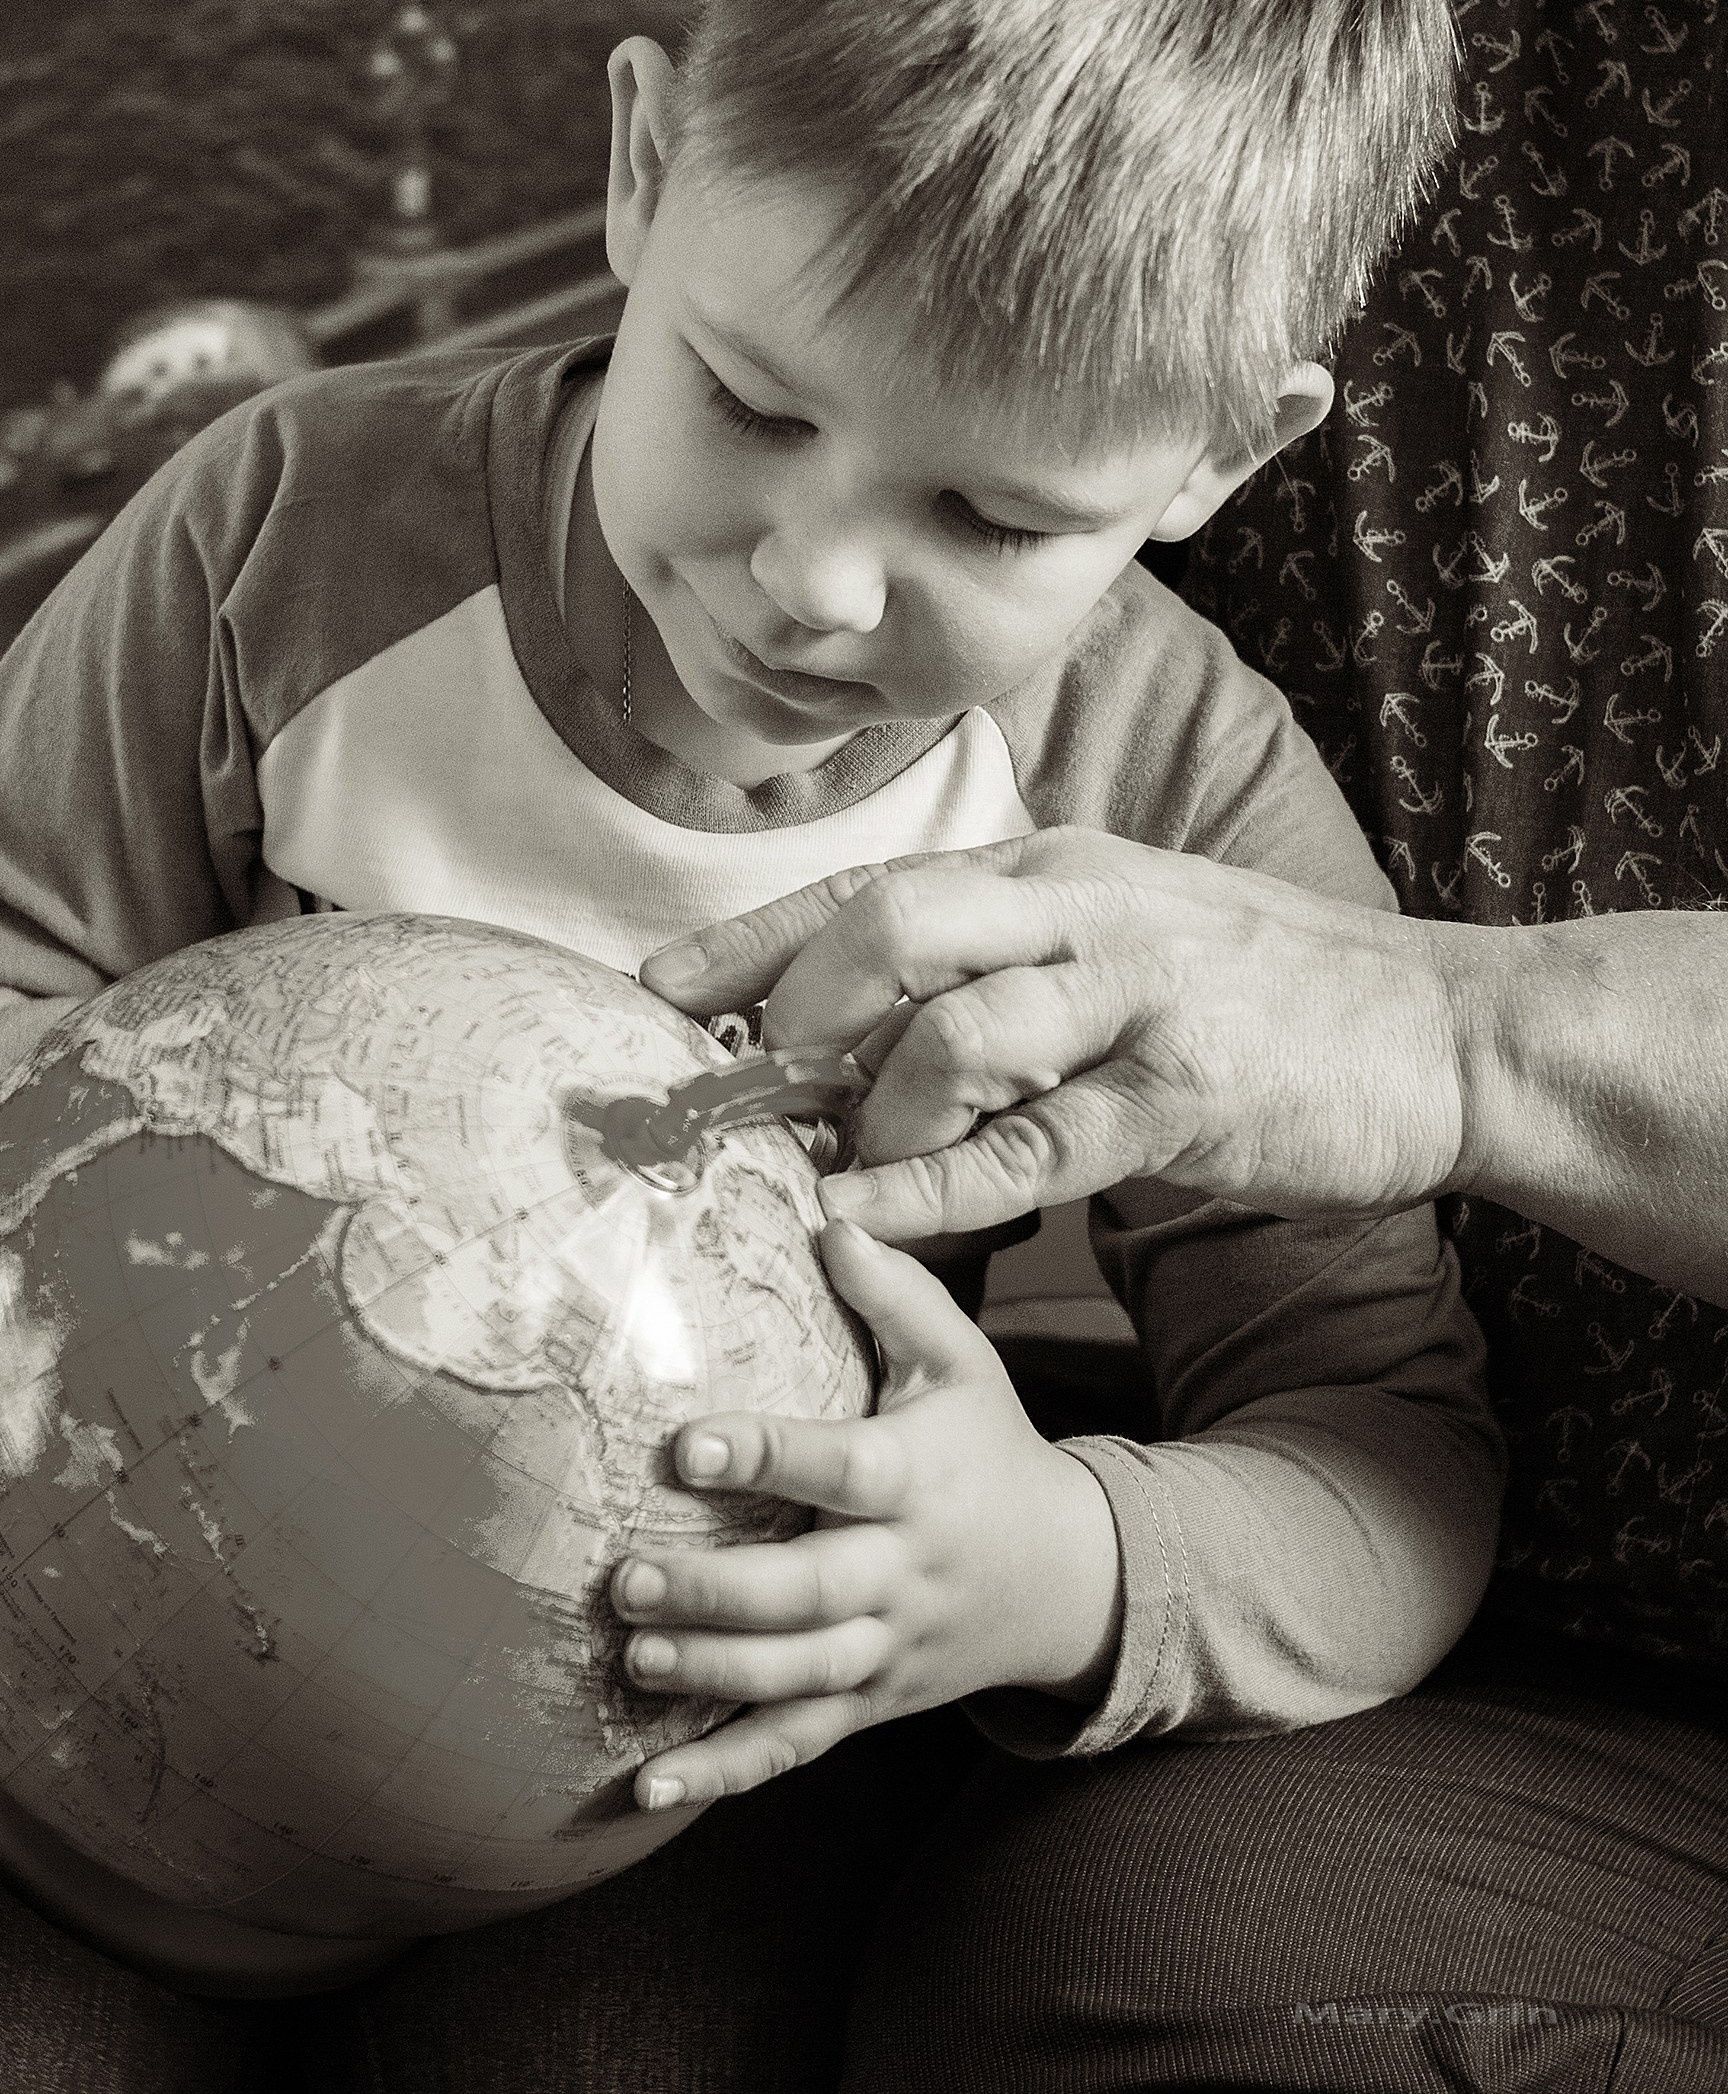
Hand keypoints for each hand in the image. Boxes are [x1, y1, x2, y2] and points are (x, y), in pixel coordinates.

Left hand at [613, 1219, 1122, 1811]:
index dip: (765, 1458)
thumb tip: (829, 1213)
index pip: (839, 1468)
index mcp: (916, 1478)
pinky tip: (646, 1788)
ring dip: (712, 1677)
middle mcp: (902, 1572)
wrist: (1069, 1578)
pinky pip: (795, 1748)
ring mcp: (886, 1651)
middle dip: (716, 1593)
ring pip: (799, 1680)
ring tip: (633, 1656)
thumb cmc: (991, 1447)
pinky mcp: (869, 1706)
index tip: (686, 1447)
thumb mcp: (962, 1361)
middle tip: (626, 1576)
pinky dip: (723, 1776)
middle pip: (807, 1595)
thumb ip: (895, 1292)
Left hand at [639, 831, 1464, 1240]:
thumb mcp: (1124, 941)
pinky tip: (880, 1219)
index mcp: (1055, 873)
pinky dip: (942, 1187)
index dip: (750, 937)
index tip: (651, 985)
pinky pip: (1036, 1142)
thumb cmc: (1266, 999)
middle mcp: (1083, 911)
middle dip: (788, 1013)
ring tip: (824, 1177)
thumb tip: (870, 1026)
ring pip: (953, 1032)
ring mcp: (1138, 997)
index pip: (870, 884)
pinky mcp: (1186, 1094)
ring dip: (868, 1113)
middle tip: (735, 1096)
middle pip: (889, 928)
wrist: (1442, 1034)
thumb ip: (1009, 968)